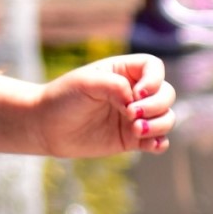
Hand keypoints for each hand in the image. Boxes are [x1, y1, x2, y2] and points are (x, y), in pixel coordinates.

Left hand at [35, 54, 173, 156]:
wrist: (46, 127)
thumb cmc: (63, 98)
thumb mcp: (86, 83)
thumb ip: (114, 86)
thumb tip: (135, 101)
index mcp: (123, 72)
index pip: (154, 67)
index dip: (154, 80)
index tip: (136, 93)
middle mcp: (133, 92)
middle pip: (166, 94)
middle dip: (156, 105)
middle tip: (131, 114)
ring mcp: (134, 116)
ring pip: (166, 117)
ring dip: (159, 125)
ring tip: (136, 130)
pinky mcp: (131, 138)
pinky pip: (158, 140)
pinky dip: (159, 143)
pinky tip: (150, 146)